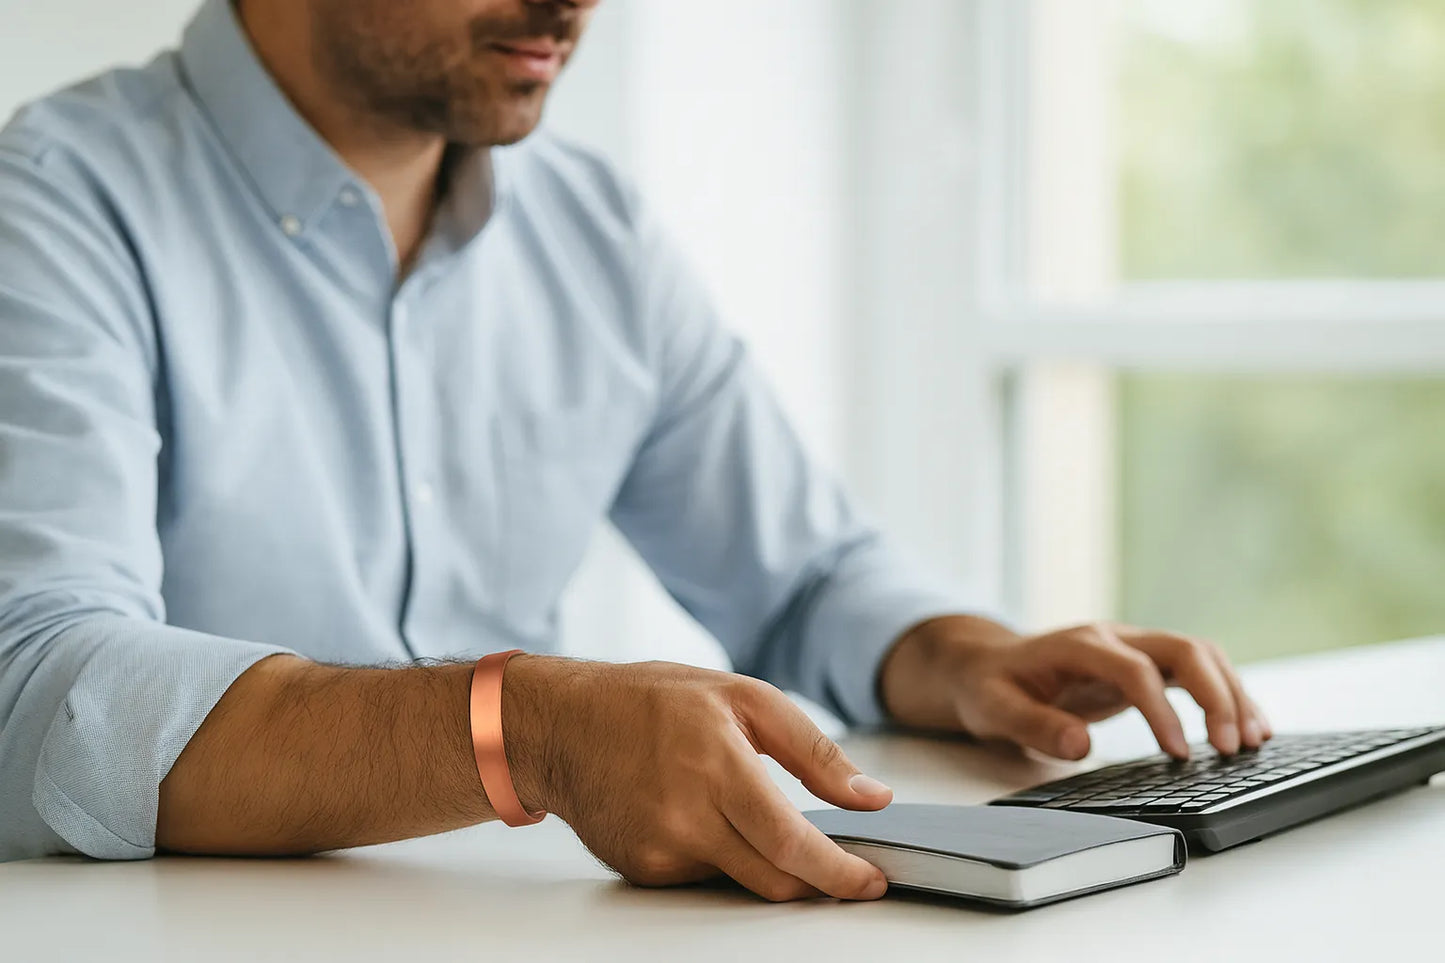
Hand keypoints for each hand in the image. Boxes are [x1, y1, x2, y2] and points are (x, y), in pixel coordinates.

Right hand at [501, 656, 893, 901]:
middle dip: (819, 881)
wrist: (562, 725)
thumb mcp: (743, 697)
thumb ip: (813, 751)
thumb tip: (871, 797)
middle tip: (844, 869)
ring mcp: (660, 848)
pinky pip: (706, 878)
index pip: (791, 841)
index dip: (839, 872)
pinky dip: (724, 857)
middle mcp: (686, 814)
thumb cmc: (650, 701)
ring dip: (770, 864)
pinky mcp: (643, 869)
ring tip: (753, 814)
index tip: (870, 881)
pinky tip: (704, 817)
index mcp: (717, 763)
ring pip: (743, 881)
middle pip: (774, 877)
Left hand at [878, 616, 1272, 759]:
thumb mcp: (994, 710)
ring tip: (1254, 740)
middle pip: (1183, 649)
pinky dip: (1224, 694)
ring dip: (1230, 692)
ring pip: (1199, 655)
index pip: (1134, 669)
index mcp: (1078, 644)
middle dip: (1216, 695)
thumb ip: (1034, 726)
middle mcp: (1113, 638)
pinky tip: (1245, 726)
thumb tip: (1079, 747)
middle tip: (1235, 747)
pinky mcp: (1143, 664)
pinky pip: (1195, 671)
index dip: (1163, 710)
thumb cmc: (989, 687)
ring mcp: (1131, 647)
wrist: (984, 665)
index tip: (1180, 755)